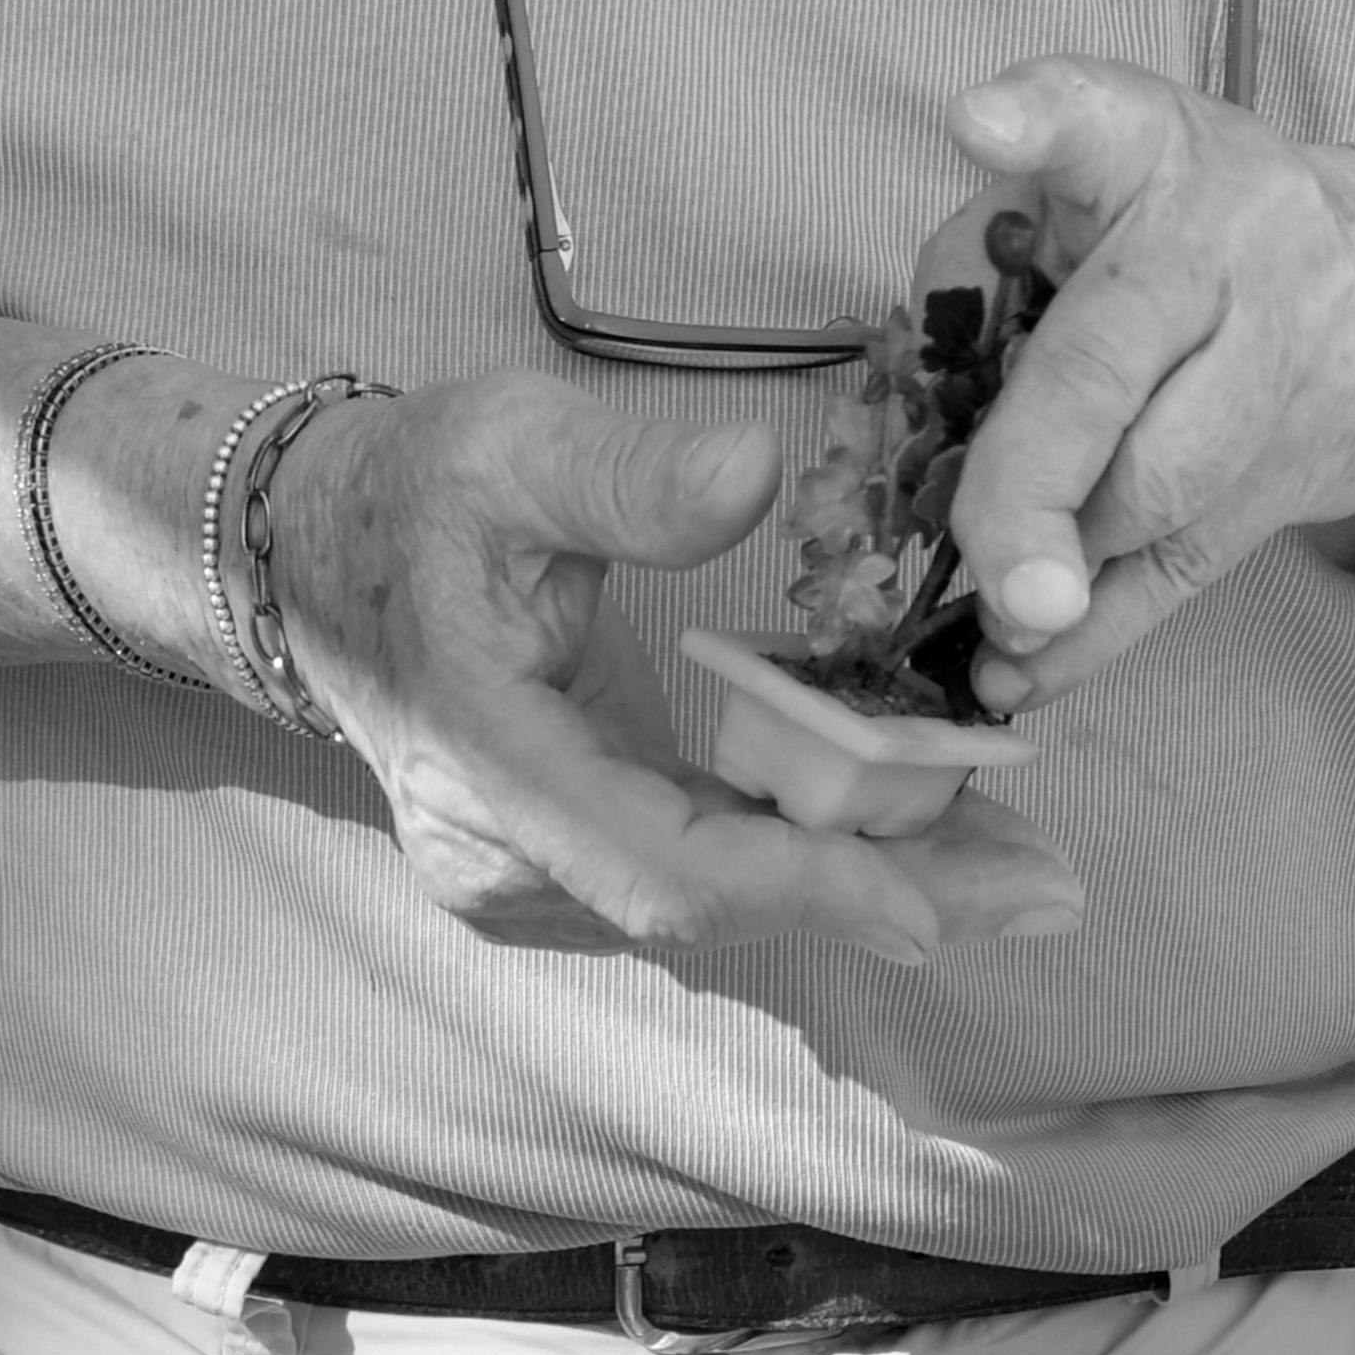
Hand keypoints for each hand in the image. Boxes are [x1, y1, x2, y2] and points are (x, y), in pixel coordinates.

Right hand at [255, 372, 1073, 963]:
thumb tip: (754, 471)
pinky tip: (926, 839)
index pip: (658, 866)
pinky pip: (702, 873)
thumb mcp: (511, 446)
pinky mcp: (562, 859)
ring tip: (1024, 867)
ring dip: (869, 884)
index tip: (927, 903)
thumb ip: (626, 475)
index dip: (799, 888)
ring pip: (718, 904)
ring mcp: (526, 871)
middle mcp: (502, 854)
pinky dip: (814, 858)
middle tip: (1046, 888)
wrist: (309, 554)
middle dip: (884, 898)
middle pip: (713, 907)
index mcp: (488, 760)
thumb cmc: (415, 491)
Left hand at [931, 58, 1354, 712]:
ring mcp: (1263, 380)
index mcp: (1147, 152)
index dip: (1037, 120)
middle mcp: (1215, 255)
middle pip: (1109, 368)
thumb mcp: (1105, 182)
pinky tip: (1016, 670)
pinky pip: (1172, 576)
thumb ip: (992, 252)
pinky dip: (1089, 640)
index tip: (981, 126)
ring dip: (1055, 563)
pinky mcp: (1274, 485)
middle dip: (1032, 481)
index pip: (1095, 114)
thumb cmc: (1194, 230)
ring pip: (1149, 493)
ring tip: (992, 605)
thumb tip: (911, 416)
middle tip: (982, 562)